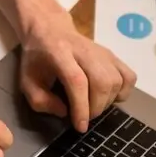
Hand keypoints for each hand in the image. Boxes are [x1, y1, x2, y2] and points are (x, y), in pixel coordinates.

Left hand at [20, 6, 135, 132]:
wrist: (50, 31)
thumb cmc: (37, 59)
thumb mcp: (27, 80)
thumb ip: (40, 101)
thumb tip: (65, 113)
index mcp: (59, 53)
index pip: (77, 81)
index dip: (81, 106)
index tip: (80, 126)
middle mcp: (85, 50)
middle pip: (102, 81)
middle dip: (96, 107)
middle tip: (84, 116)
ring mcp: (102, 52)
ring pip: (117, 81)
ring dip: (107, 102)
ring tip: (92, 106)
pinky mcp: (113, 55)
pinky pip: (128, 77)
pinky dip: (122, 92)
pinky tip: (108, 96)